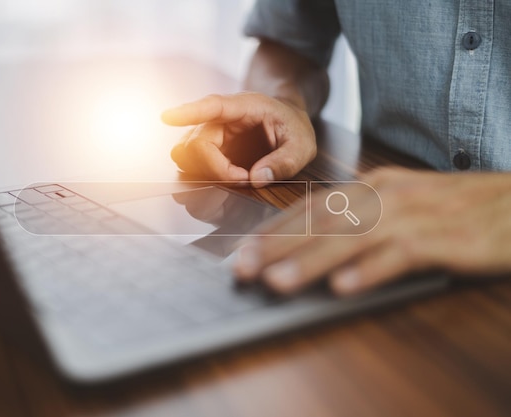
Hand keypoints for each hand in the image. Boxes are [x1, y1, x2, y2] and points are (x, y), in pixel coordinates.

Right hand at [161, 92, 316, 187]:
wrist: (287, 122)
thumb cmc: (293, 127)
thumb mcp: (303, 144)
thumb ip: (286, 161)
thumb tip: (257, 178)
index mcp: (244, 106)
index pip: (212, 106)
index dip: (189, 112)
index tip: (166, 117)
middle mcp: (220, 120)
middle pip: (195, 144)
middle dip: (216, 169)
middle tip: (245, 179)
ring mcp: (211, 136)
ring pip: (187, 157)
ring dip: (207, 175)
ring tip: (239, 179)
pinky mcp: (209, 153)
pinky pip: (192, 168)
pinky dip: (203, 180)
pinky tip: (226, 183)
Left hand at [234, 168, 510, 294]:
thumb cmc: (453, 207)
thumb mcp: (400, 203)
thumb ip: (360, 218)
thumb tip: (315, 243)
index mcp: (372, 185)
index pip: (312, 207)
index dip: (275, 229)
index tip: (244, 249)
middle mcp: (386, 194)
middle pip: (322, 222)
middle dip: (278, 247)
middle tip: (244, 269)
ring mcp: (413, 214)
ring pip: (351, 237)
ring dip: (311, 261)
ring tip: (278, 283)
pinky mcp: (442, 238)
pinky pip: (400, 255)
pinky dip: (370, 270)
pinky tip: (345, 286)